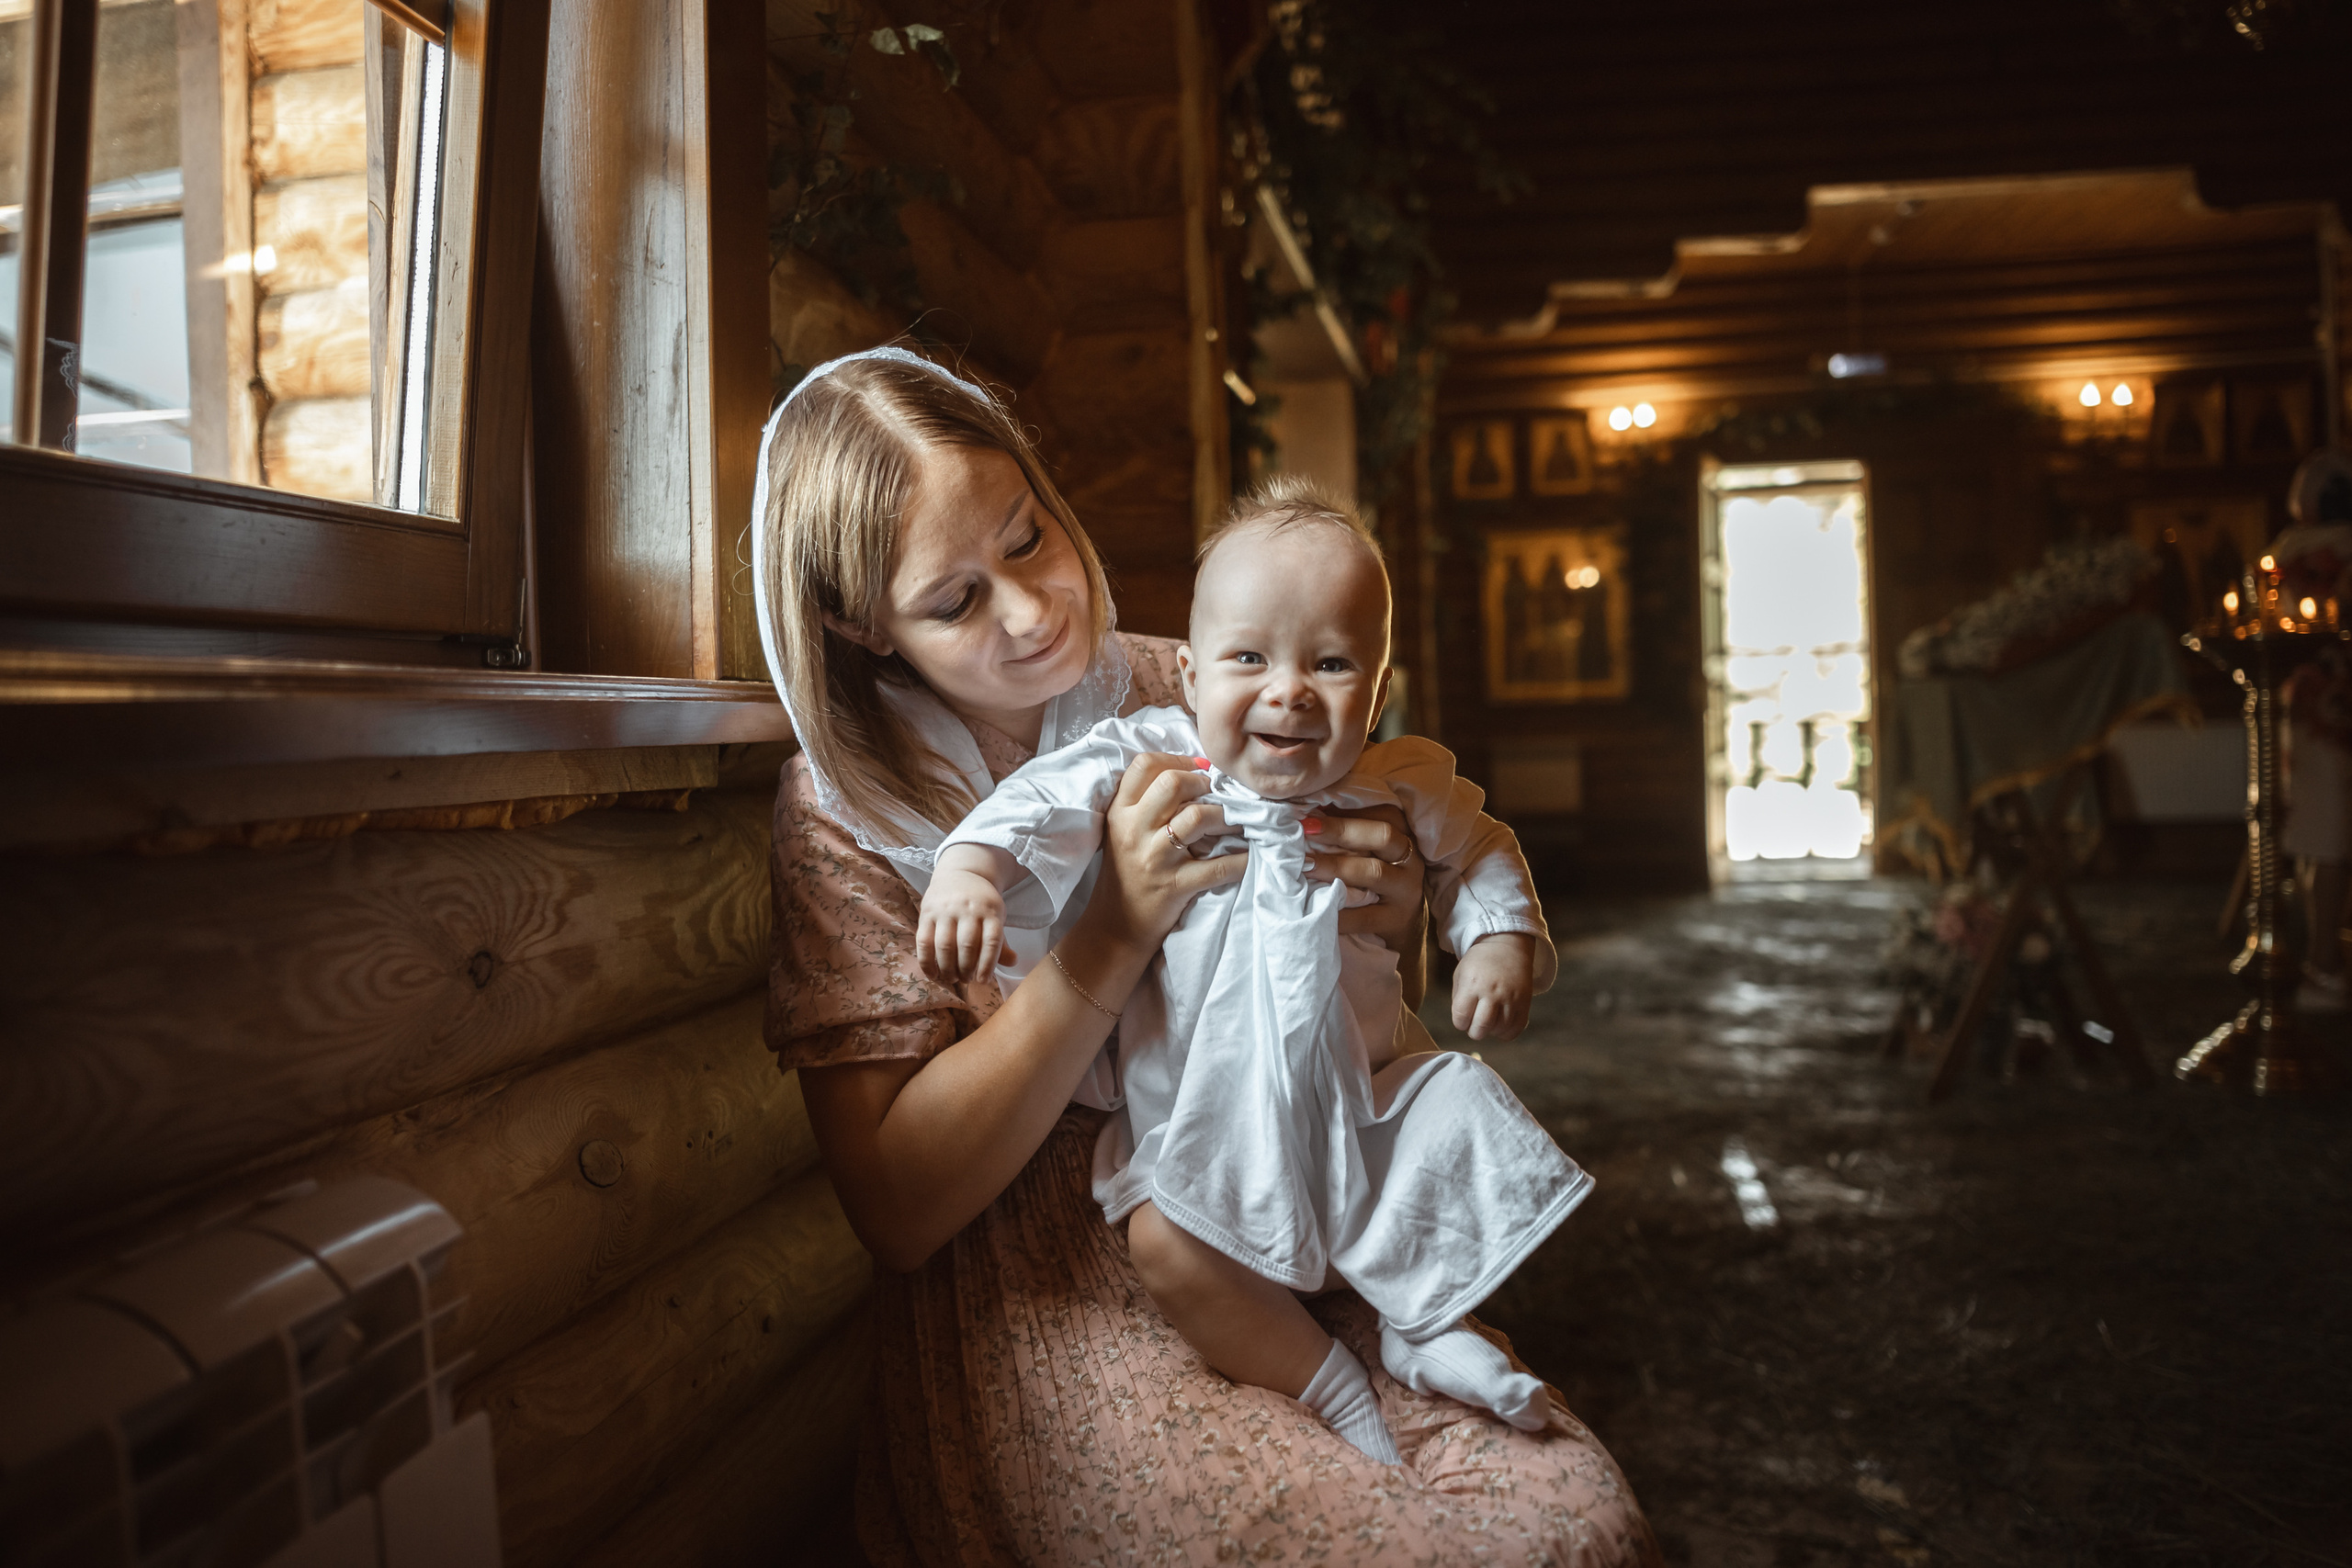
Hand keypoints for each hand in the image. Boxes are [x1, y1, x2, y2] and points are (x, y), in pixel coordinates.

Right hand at [918, 867, 1009, 983]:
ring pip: (945, 945)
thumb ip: (1002, 942)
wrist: (960, 873)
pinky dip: (927, 962)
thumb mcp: (996, 916)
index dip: (988, 964)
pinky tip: (933, 974)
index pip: (991, 941)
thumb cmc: (981, 903)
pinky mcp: (927, 913)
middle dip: (966, 969)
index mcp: (990, 911)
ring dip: (947, 968)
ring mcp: (946, 910)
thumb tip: (1013, 963)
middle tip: (966, 980)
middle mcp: (968, 909)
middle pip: (967, 945)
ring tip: (952, 979)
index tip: (984, 981)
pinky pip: (924, 941)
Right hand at [1081, 753, 1246, 955]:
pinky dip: (1241, 860)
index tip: (1197, 767)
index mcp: (1120, 812)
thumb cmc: (1126, 872)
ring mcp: (1155, 858)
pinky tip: (1250, 855)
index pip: (1144, 765)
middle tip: (1215, 791)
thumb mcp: (1122, 831)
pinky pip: (1217, 867)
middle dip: (1202, 781)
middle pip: (1172, 783)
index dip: (1176, 758)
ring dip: (1223, 815)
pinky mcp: (1175, 886)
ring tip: (1233, 819)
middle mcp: (1134, 830)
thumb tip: (1192, 770)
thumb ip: (1146, 802)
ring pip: (1196, 818)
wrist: (1116, 925)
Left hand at [1304, 803, 1426, 948]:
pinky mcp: (1396, 919)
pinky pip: (1365, 916)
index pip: (1384, 813)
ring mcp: (1406, 890)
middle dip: (1340, 831)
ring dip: (1336, 866)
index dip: (1348, 809)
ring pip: (1374, 872)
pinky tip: (1316, 908)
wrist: (1403, 920)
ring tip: (1306, 865)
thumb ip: (1351, 830)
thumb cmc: (1377, 874)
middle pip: (1383, 836)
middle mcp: (1410, 859)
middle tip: (1305, 830)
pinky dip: (1339, 913)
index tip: (1313, 809)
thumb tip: (1311, 811)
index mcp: (1405, 835)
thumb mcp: (1372, 849)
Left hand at [1451, 933, 1538, 1040]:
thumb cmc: (1479, 964)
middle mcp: (1492, 992)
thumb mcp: (1460, 975)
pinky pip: (1516, 1029)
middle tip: (1475, 1023)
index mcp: (1472, 984)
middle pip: (1481, 1028)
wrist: (1507, 948)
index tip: (1463, 1017)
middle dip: (1474, 1031)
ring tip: (1488, 1019)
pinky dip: (1506, 1033)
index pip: (1461, 1018)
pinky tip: (1500, 1024)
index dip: (1460, 1022)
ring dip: (1490, 1031)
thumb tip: (1464, 1024)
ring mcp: (1511, 998)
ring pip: (1499, 1030)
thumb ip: (1458, 1001)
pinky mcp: (1525, 1002)